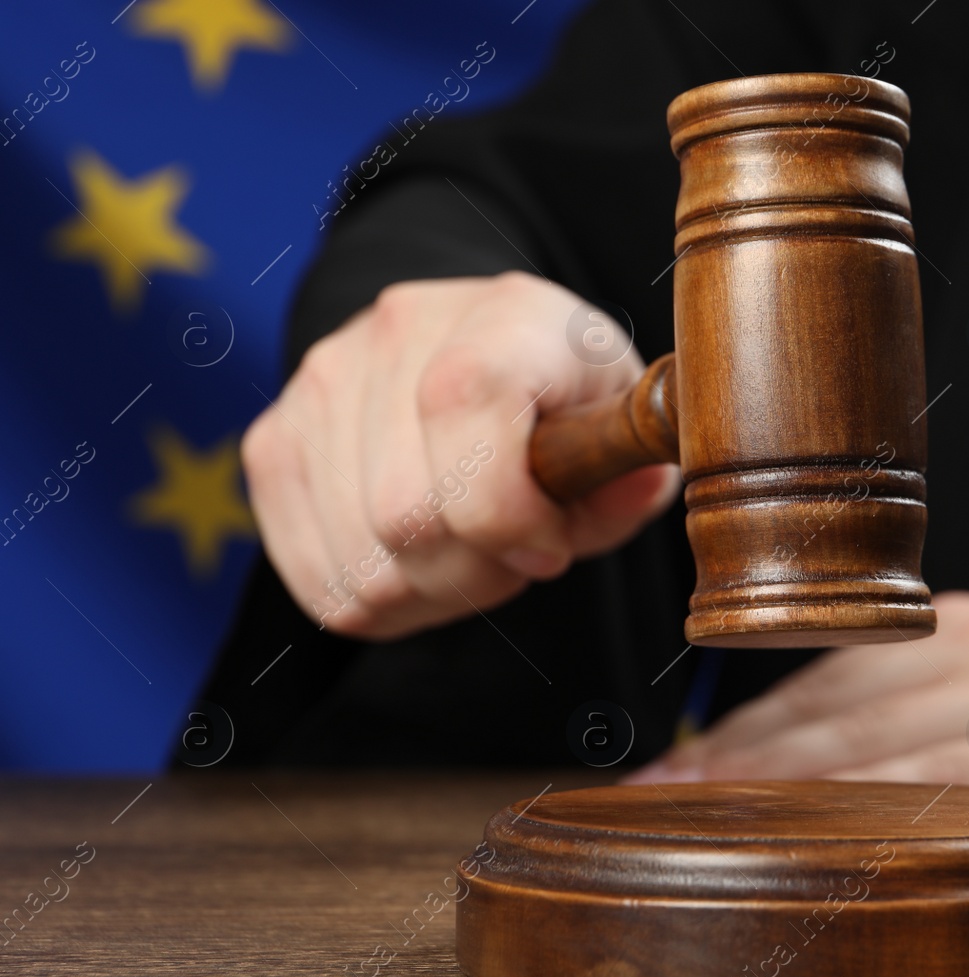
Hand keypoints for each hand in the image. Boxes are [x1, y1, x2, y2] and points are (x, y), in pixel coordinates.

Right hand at [241, 272, 677, 638]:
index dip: (513, 513)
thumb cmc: (566, 404)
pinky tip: (421, 564)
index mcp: (505, 314)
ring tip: (470, 551)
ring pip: (363, 563)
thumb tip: (601, 507)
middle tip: (514, 554)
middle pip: (405, 514)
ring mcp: (319, 382)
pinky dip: (381, 600)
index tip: (552, 540)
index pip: (463, 407)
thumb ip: (626, 483)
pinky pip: (319, 581)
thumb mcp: (621, 432)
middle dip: (480, 569)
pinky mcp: (273, 441)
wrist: (482, 353)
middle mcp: (396, 331)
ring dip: (433, 591)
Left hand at [623, 591, 968, 822]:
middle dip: (732, 759)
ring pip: (877, 745)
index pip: (824, 680)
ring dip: (781, 783)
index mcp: (962, 631)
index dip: (738, 726)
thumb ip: (938, 684)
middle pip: (830, 710)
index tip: (667, 768)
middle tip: (650, 800)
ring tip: (704, 819)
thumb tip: (836, 736)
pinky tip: (833, 834)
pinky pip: (960, 785)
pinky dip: (884, 810)